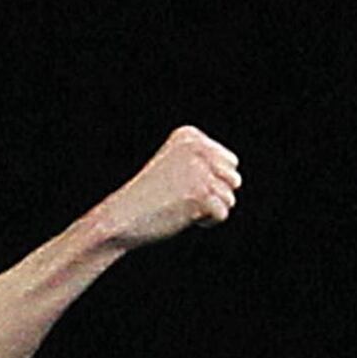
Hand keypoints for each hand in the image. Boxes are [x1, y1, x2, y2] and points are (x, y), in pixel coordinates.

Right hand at [95, 125, 240, 246]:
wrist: (120, 219)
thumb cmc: (147, 198)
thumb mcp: (174, 168)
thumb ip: (204, 163)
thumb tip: (236, 179)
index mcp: (189, 136)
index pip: (228, 160)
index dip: (210, 180)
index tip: (180, 184)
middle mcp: (197, 148)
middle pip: (233, 177)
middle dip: (215, 194)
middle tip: (184, 200)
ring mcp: (200, 172)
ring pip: (230, 197)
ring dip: (210, 209)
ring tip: (183, 208)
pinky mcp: (201, 195)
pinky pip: (222, 213)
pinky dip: (206, 222)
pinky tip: (185, 218)